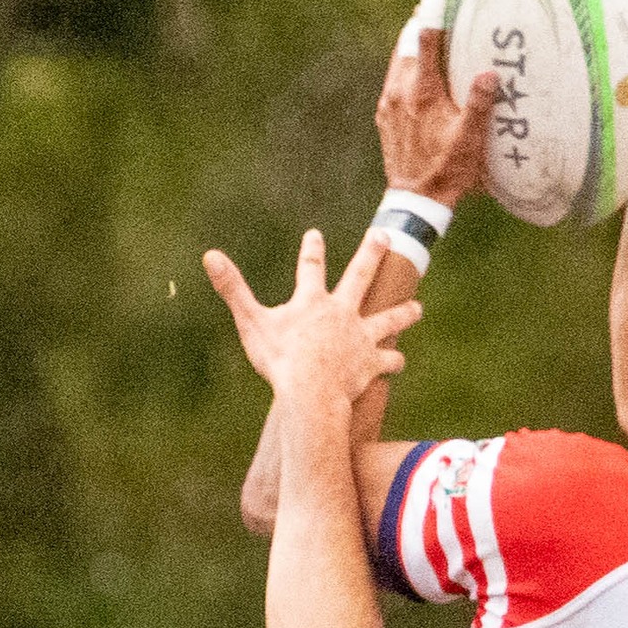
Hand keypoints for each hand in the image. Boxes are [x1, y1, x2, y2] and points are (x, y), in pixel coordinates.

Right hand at [203, 228, 420, 404]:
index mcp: (313, 301)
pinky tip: (399, 360)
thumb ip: (233, 288)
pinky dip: (393, 360)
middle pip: (361, 276)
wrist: (311, 392)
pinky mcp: (370, 363)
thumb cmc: (280, 360)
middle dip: (371, 254)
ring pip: (388, 319)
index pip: (311, 267)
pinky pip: (387, 360)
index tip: (315, 235)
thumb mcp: (251, 322)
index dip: (312, 250)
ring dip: (404, 312)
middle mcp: (342, 313)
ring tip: (418, 308)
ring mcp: (360, 337)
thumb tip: (209, 255)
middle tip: (383, 236)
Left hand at [376, 0, 498, 207]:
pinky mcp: (384, 116)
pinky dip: (404, 63)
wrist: (414, 202)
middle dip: (422, 18)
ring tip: (424, 23)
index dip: (434, 7)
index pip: (427, 37)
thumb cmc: (447, 172)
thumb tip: (489, 72)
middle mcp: (400, 91)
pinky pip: (393, 78)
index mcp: (422, 92)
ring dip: (412, 39)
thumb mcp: (471, 140)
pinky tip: (414, 65)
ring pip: (398, 58)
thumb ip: (480, 104)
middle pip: (408, 41)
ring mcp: (388, 103)